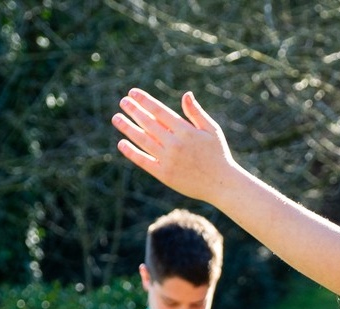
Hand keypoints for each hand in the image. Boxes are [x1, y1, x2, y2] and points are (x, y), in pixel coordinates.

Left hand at [113, 89, 236, 202]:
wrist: (223, 185)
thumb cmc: (219, 156)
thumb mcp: (212, 131)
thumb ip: (196, 113)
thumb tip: (186, 94)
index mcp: (185, 131)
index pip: (158, 110)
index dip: (144, 100)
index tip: (132, 93)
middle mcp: (175, 144)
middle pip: (147, 123)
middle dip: (133, 110)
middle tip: (123, 102)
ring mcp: (169, 160)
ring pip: (142, 139)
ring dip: (127, 127)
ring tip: (116, 118)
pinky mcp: (165, 175)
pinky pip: (144, 161)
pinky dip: (131, 152)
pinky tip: (122, 144)